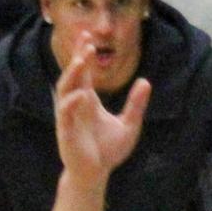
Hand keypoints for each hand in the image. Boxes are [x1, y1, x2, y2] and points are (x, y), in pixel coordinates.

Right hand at [55, 38, 149, 188]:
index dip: (84, 53)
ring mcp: (69, 115)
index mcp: (88, 99)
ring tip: (81, 60)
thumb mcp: (129, 125)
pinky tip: (83, 95)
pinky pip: (66, 113)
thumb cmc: (108, 150)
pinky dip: (72, 103)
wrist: (96, 174)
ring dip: (72, 73)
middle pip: (73, 73)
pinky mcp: (66, 131)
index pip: (83, 71)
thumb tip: (146, 81)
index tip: (89, 36)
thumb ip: (136, 104)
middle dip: (78, 56)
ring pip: (65, 88)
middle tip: (86, 39)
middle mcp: (76, 103)